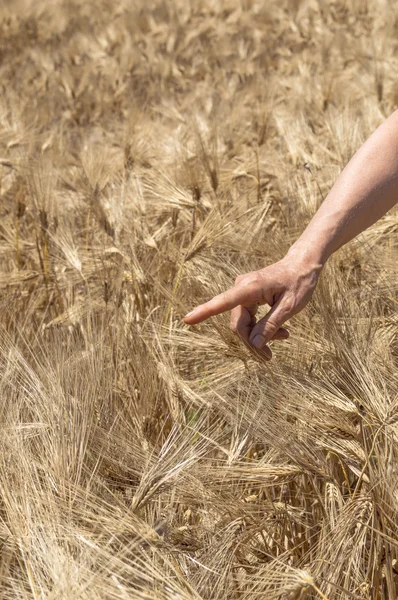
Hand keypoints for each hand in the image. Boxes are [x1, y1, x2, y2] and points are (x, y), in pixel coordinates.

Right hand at [183, 254, 321, 358]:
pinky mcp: (247, 296)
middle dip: (251, 341)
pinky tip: (280, 333)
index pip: (223, 302)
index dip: (204, 312)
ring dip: (259, 335)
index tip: (187, 320)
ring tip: (284, 337)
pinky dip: (261, 327)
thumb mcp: (289, 307)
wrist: (302, 265)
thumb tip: (253, 345)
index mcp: (250, 287)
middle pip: (238, 323)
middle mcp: (242, 288)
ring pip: (243, 323)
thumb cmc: (299, 283)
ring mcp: (243, 292)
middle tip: (269, 357)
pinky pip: (248, 318)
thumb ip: (270, 326)